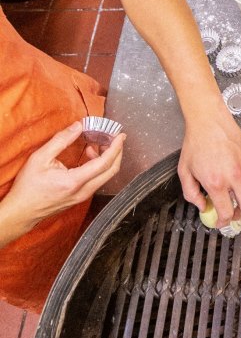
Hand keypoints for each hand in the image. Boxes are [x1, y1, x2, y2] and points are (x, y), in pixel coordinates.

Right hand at [0, 121, 124, 244]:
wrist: (22, 211)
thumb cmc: (28, 187)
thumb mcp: (40, 158)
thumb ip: (61, 140)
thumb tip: (78, 126)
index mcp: (74, 181)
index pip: (104, 163)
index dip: (115, 147)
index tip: (120, 136)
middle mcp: (83, 191)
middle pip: (111, 171)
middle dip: (117, 152)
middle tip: (114, 137)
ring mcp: (83, 196)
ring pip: (105, 176)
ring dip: (106, 158)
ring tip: (96, 143)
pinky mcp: (81, 197)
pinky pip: (97, 180)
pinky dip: (99, 166)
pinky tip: (89, 156)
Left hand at [177, 109, 240, 226]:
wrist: (208, 119)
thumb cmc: (195, 143)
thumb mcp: (184, 171)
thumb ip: (191, 194)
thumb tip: (203, 206)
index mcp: (216, 183)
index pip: (226, 212)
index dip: (223, 222)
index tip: (220, 222)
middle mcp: (234, 176)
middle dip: (240, 215)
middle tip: (232, 214)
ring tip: (232, 195)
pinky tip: (231, 172)